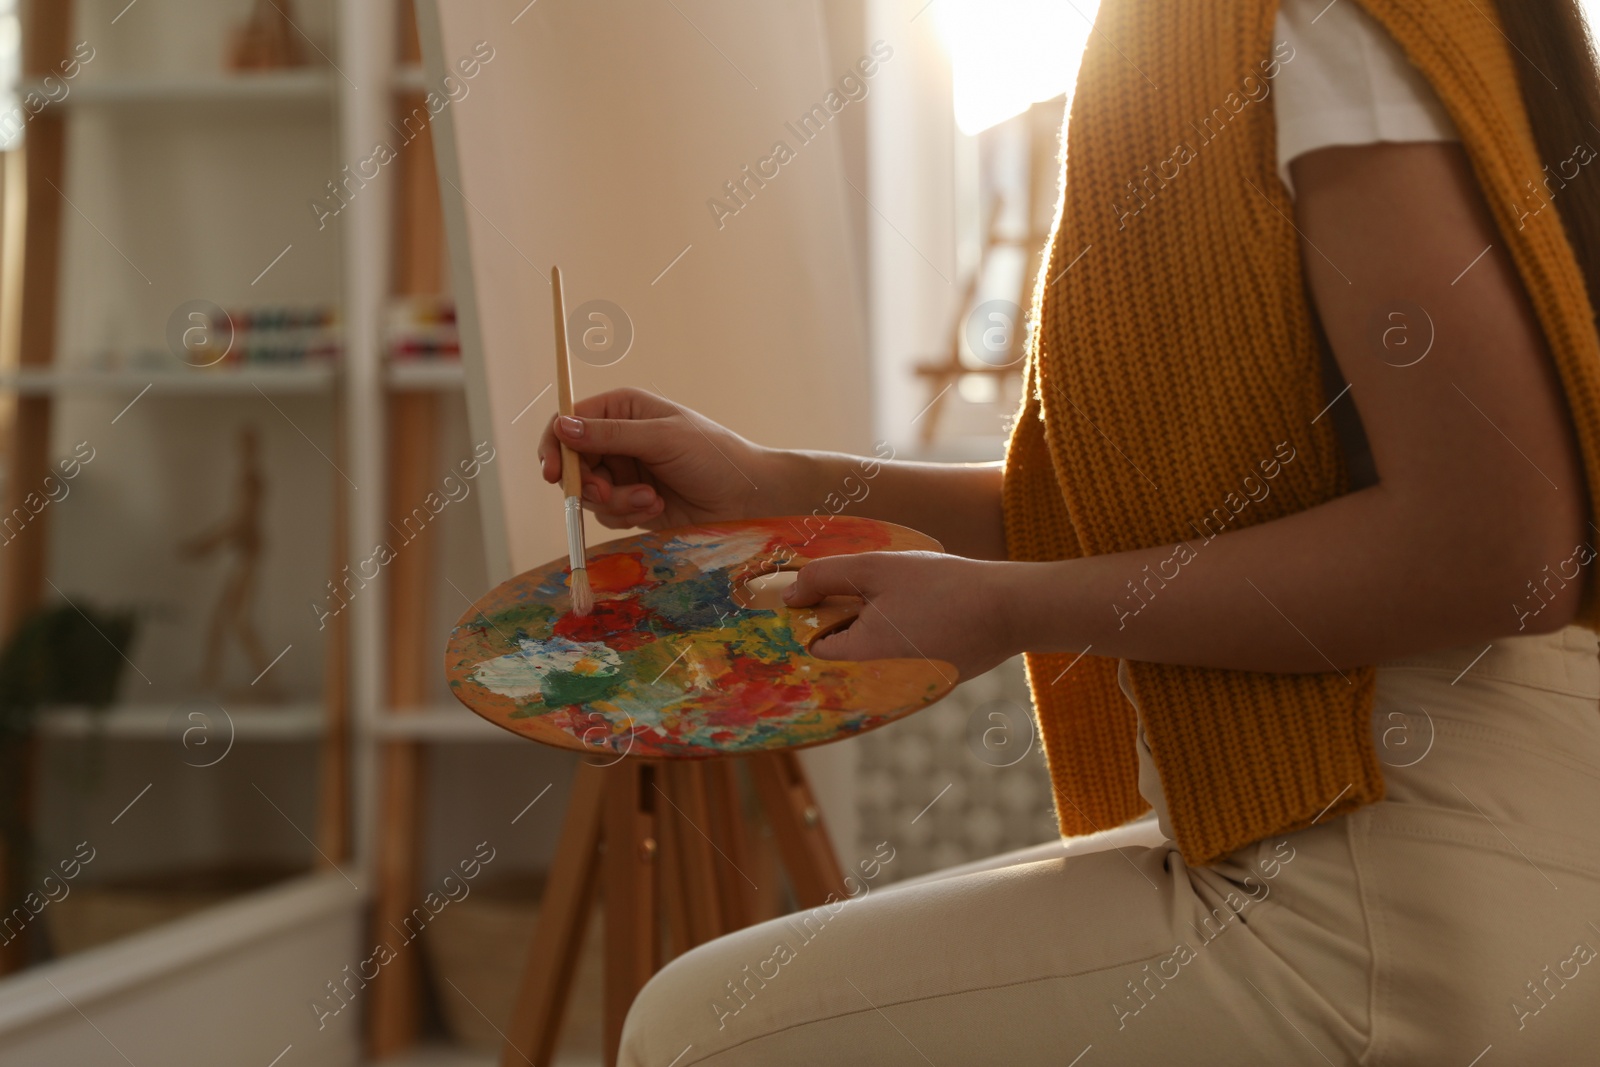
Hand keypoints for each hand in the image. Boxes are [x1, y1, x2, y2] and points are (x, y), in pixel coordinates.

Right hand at [538, 388, 772, 529]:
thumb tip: (562, 426)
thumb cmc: (712, 456)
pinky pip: (608, 513)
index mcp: (621, 410)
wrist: (746, 498)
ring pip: (589, 492)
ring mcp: (623, 473)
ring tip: (652, 499)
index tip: (552, 472)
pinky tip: (658, 507)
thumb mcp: (662, 438)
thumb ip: (610, 435)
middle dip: (587, 482)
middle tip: (606, 494)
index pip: (569, 422)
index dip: (555, 445)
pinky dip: (627, 514)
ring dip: (616, 501)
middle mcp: (617, 439)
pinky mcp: (632, 503)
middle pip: (572, 462)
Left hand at [782, 550, 1015, 680]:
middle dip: (850, 618)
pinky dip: (906, 635)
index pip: (816, 645)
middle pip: (846, 651)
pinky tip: (927, 611)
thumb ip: (825, 577)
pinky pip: (903, 659)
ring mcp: (910, 686)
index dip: (817, 615)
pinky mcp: (934, 681)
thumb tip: (789, 596)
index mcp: (862, 658)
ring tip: (906, 598)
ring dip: (878, 624)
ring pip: (875, 653)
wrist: (1011, 609)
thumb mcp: (876, 569)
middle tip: (873, 589)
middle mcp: (882, 684)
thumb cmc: (943, 586)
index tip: (829, 590)